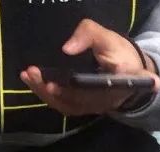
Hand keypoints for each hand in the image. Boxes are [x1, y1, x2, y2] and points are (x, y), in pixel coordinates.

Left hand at [20, 19, 158, 116]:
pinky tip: (36, 84)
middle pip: (72, 100)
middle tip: (31, 73)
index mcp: (113, 85)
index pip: (90, 92)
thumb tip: (66, 49)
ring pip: (65, 105)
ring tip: (28, 77)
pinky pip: (64, 106)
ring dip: (44, 93)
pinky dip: (48, 96)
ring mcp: (91, 108)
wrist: (131, 74)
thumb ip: (89, 35)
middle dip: (48, 89)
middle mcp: (101, 102)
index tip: (51, 85)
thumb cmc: (119, 54)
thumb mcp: (108, 38)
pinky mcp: (84, 108)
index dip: (70, 91)